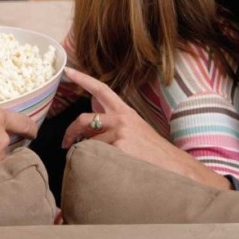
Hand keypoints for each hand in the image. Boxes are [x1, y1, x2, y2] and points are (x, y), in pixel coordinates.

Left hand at [60, 67, 230, 188]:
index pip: (101, 89)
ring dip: (90, 153)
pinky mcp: (119, 148)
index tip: (67, 71)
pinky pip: (96, 155)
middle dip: (70, 131)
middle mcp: (121, 119)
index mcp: (125, 111)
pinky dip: (97, 162)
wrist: (174, 166)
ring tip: (103, 162)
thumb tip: (91, 118)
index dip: (83, 78)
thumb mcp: (135, 128)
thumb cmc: (152, 151)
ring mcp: (120, 133)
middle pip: (84, 118)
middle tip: (65, 143)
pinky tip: (111, 168)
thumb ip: (114, 121)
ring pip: (90, 143)